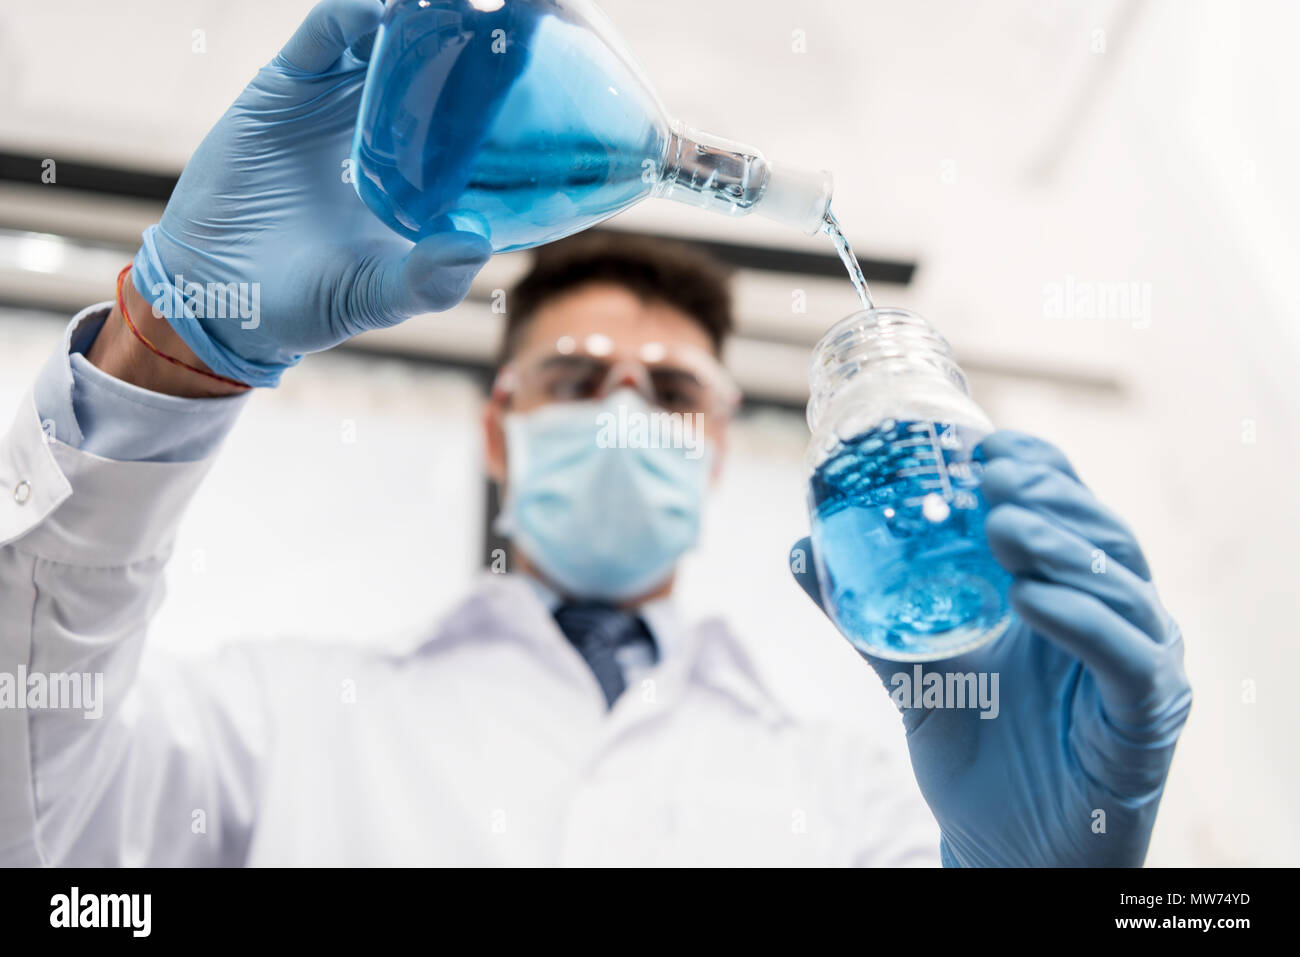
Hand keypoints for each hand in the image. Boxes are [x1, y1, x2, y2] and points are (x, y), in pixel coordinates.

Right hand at [129, 0, 491, 387]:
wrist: (215, 296)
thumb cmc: (308, 303)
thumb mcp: (379, 298)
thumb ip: (428, 280)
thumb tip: (476, 245)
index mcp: (419, 175)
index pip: (470, 122)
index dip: (500, 98)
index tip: (537, 79)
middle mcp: (385, 130)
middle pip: (435, 66)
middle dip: (468, 37)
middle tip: (507, 20)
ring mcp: (337, 102)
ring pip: (384, 38)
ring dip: (416, 16)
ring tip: (455, 5)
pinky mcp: (287, 85)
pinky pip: (324, 36)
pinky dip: (351, 13)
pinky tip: (379, 8)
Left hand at [790, 430, 1191, 865]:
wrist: (1001, 842)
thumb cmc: (975, 742)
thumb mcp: (911, 667)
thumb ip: (865, 613)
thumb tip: (800, 552)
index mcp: (1065, 587)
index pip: (1065, 507)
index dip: (1035, 466)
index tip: (982, 445)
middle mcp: (1112, 612)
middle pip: (1099, 530)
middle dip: (1047, 494)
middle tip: (990, 476)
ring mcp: (1140, 658)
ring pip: (1118, 582)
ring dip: (1060, 546)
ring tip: (1002, 528)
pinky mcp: (1152, 710)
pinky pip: (1128, 655)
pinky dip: (1082, 621)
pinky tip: (1030, 600)